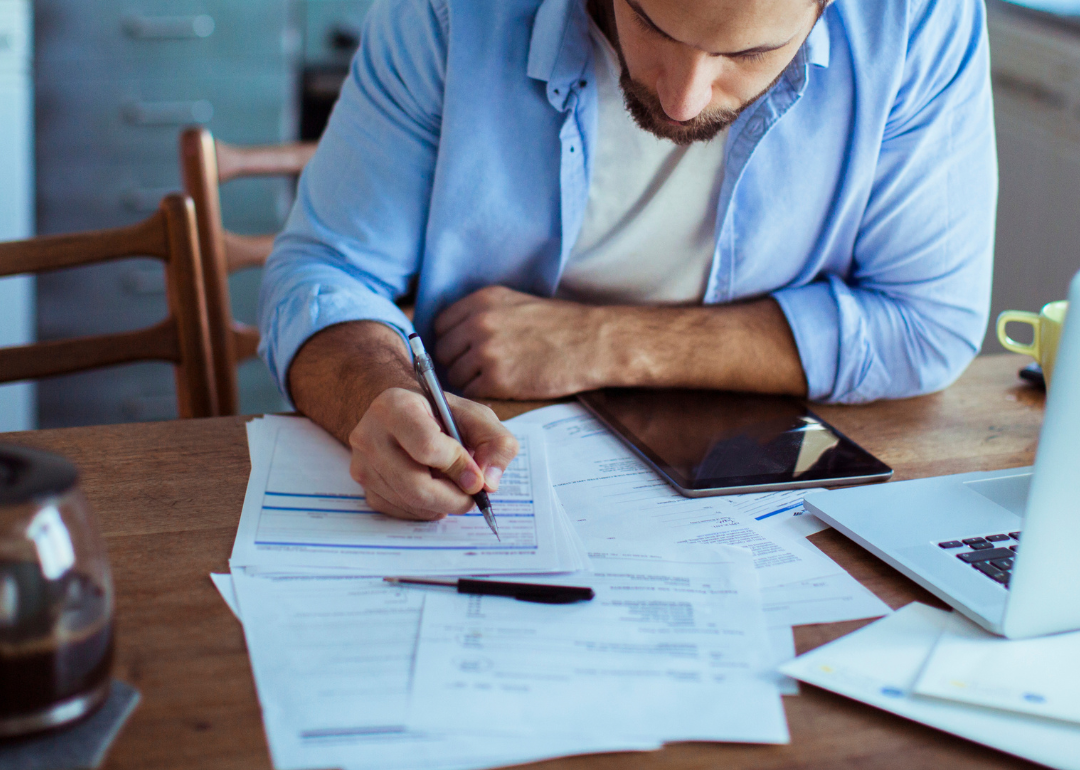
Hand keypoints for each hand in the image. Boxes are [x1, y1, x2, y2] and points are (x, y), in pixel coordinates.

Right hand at [348, 387, 518, 520]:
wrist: (405, 415)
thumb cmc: (442, 415)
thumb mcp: (476, 417)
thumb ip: (495, 443)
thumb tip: (489, 482)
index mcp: (395, 406)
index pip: (427, 447)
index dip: (458, 467)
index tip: (477, 479)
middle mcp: (369, 434)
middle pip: (414, 484)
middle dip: (452, 498)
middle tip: (472, 497)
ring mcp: (362, 462)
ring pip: (408, 501)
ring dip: (440, 504)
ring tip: (453, 488)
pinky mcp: (363, 485)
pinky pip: (399, 510)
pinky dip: (424, 509)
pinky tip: (434, 491)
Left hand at [434, 286, 605, 398]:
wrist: (594, 342)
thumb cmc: (562, 325)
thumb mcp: (516, 303)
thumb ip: (483, 313)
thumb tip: (457, 333)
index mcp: (483, 301)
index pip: (441, 325)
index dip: (450, 341)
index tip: (462, 351)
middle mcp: (479, 322)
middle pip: (444, 351)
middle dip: (457, 363)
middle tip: (477, 371)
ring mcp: (487, 351)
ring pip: (455, 375)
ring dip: (470, 381)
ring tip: (495, 379)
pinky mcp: (498, 379)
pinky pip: (472, 392)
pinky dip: (484, 394)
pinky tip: (504, 388)